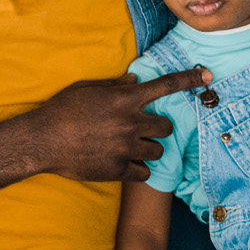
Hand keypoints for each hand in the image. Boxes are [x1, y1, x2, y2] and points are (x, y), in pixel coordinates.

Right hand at [20, 69, 208, 182]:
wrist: (42, 141)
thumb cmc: (62, 110)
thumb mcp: (87, 89)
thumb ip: (114, 86)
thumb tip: (134, 82)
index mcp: (125, 98)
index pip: (167, 85)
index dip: (190, 79)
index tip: (208, 76)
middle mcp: (130, 122)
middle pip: (166, 127)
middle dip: (158, 128)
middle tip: (142, 131)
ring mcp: (126, 147)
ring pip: (157, 151)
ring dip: (148, 150)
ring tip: (129, 149)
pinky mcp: (118, 170)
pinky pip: (144, 172)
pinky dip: (137, 170)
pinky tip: (122, 165)